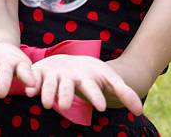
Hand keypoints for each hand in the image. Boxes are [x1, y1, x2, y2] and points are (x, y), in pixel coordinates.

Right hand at [24, 54, 142, 115]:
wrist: (71, 59)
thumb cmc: (92, 75)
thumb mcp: (109, 80)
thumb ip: (124, 93)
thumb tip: (141, 111)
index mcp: (87, 77)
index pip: (92, 86)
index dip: (96, 95)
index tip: (101, 107)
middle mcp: (70, 75)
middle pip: (69, 84)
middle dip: (68, 93)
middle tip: (68, 106)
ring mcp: (54, 74)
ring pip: (51, 82)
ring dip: (49, 92)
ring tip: (49, 104)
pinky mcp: (41, 74)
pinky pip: (35, 78)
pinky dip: (31, 83)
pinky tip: (29, 91)